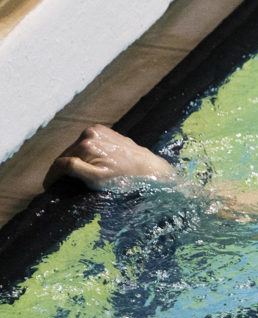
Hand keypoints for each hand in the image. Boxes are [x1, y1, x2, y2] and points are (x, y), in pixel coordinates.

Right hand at [45, 125, 174, 189]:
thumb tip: (58, 165)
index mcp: (86, 145)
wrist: (149, 169)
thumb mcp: (97, 179)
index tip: (48, 187)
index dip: (52, 176)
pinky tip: (89, 164)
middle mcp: (90, 133)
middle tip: (59, 184)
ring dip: (73, 160)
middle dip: (62, 169)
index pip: (59, 162)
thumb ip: (74, 169)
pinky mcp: (104, 130)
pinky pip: (87, 143)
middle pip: (67, 154)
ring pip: (76, 148)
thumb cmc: (124, 179)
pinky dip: (85, 153)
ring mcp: (97, 130)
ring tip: (73, 175)